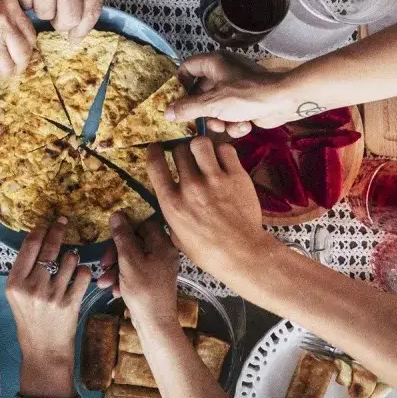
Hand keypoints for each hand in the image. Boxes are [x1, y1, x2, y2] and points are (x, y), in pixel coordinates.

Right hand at [0, 0, 35, 78]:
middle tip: (7, 68)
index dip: (25, 50)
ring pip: (7, 67)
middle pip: (24, 55)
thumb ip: (5, 13)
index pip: (31, 36)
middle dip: (17, 66)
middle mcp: (3, 19)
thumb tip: (16, 39)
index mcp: (9, 3)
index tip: (17, 54)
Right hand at [7, 219, 91, 374]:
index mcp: (14, 283)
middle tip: (64, 221)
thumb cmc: (30, 321)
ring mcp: (51, 296)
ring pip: (69, 259)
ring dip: (73, 255)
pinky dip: (83, 270)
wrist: (43, 350)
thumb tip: (37, 240)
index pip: (29, 246)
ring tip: (70, 260)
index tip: (47, 223)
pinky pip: (83, 275)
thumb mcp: (17, 296)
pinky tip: (79, 274)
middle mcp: (32, 287)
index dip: (40, 230)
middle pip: (49, 248)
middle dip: (58, 230)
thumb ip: (24, 271)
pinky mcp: (70, 304)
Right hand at [97, 213, 178, 331]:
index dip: (127, 227)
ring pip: (132, 259)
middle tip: (104, 262)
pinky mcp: (153, 281)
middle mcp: (164, 254)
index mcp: (162, 244)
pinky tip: (113, 290)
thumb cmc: (144, 290)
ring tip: (104, 281)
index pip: (145, 224)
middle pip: (136, 242)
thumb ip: (122, 236)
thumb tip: (117, 214)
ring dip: (115, 268)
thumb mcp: (128, 260)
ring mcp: (159, 268)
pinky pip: (135, 272)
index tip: (111, 235)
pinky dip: (123, 279)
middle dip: (116, 253)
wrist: (155, 323)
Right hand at [147, 138, 276, 280]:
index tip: (156, 148)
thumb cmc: (209, 252)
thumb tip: (169, 202)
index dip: (154, 151)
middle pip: (179, 150)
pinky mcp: (236, 176)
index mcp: (172, 204)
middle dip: (181, 151)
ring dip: (200, 147)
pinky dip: (222, 152)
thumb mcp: (178, 238)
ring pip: (200, 143)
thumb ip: (171, 216)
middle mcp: (190, 188)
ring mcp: (214, 180)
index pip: (155, 165)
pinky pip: (225, 149)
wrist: (242, 254)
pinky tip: (223, 161)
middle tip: (188, 158)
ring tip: (205, 155)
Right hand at [165, 53, 302, 136]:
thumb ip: (187, 108)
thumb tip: (167, 112)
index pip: (187, 67)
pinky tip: (244, 125)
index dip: (179, 83)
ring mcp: (236, 87)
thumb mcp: (212, 103)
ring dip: (219, 121)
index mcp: (214, 63)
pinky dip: (235, 122)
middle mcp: (224, 72)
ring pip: (216, 107)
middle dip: (202, 112)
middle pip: (201, 93)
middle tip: (197, 123)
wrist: (283, 102)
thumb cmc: (246, 95)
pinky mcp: (247, 102)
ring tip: (226, 125)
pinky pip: (232, 114)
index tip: (174, 101)